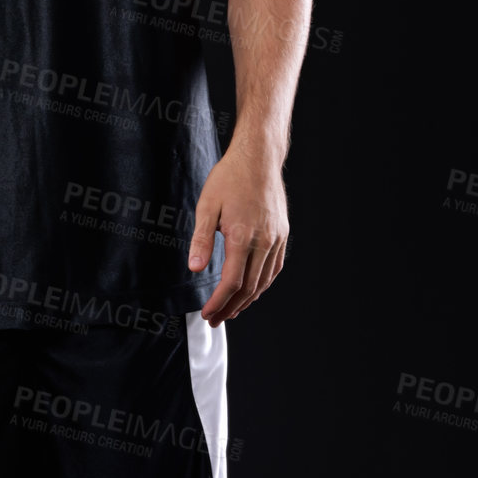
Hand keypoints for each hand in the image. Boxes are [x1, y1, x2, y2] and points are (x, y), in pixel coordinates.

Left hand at [188, 146, 288, 326]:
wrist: (258, 157)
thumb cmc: (229, 178)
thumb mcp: (207, 206)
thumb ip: (201, 240)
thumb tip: (195, 269)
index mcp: (243, 236)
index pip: (231, 282)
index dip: (219, 302)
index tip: (207, 313)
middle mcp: (264, 241)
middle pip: (249, 287)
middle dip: (231, 307)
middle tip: (216, 319)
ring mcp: (277, 238)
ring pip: (264, 280)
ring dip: (248, 300)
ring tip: (232, 310)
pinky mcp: (282, 233)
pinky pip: (275, 267)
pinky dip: (263, 284)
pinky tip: (253, 289)